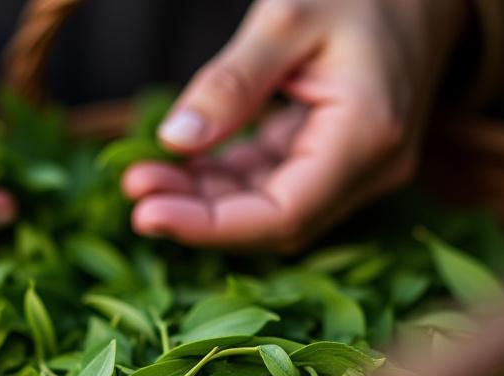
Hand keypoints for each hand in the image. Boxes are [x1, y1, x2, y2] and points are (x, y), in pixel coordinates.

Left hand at [122, 0, 467, 251]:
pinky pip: (278, 182)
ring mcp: (358, 169)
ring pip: (271, 206)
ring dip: (207, 198)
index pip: (283, 215)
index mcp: (366, 136)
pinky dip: (228, 177)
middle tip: (133, 186)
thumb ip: (232, 83)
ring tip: (144, 174)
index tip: (145, 213)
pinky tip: (182, 162)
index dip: (210, 227)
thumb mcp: (287, 18)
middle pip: (274, 220)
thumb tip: (174, 142)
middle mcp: (370, 168)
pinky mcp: (339, 158)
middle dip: (199, 213)